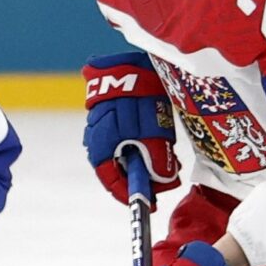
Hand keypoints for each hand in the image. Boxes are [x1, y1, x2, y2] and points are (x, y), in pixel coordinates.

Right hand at [83, 52, 179, 203]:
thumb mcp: (152, 129)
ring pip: (122, 154)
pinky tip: (159, 142)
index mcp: (100, 145)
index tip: (148, 204)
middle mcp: (96, 139)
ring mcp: (101, 126)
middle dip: (141, 178)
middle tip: (165, 182)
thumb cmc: (139, 94)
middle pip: (117, 169)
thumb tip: (162, 181)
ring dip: (144, 161)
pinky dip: (141, 146)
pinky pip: (124, 139)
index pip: (111, 180)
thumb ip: (155, 157)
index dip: (130, 194)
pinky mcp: (110, 116)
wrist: (132, 61)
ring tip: (168, 163)